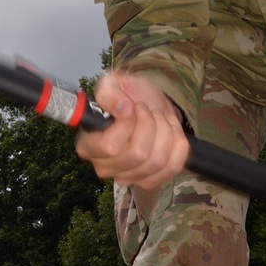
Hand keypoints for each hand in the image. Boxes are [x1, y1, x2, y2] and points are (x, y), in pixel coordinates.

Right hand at [75, 71, 189, 189]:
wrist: (148, 104)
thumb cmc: (127, 95)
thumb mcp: (113, 84)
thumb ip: (109, 93)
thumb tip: (121, 107)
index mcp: (88, 146)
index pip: (109, 146)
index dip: (127, 124)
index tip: (132, 106)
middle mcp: (104, 167)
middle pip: (137, 154)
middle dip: (150, 124)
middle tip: (147, 110)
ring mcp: (128, 177)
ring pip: (157, 161)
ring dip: (165, 132)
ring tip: (158, 118)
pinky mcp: (150, 181)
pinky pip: (172, 167)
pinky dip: (177, 146)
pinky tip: (170, 133)